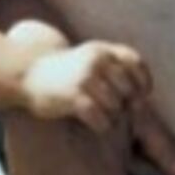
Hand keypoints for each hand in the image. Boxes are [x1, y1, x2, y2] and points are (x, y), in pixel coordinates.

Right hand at [22, 40, 151, 132]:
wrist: (30, 74)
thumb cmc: (67, 71)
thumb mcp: (92, 58)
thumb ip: (114, 67)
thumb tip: (142, 91)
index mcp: (104, 50)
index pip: (135, 62)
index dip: (143, 81)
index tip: (144, 94)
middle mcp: (97, 60)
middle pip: (128, 87)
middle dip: (127, 103)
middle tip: (120, 111)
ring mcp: (85, 76)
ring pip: (115, 103)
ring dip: (114, 116)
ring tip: (106, 117)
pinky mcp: (73, 95)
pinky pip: (98, 115)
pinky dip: (103, 124)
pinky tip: (99, 125)